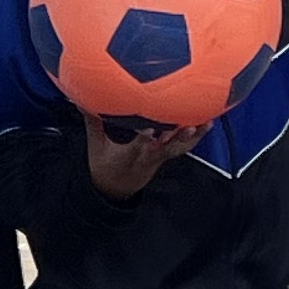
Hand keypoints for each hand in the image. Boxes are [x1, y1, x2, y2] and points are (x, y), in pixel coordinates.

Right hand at [83, 117, 204, 198]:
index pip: (136, 148)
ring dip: (193, 137)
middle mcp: (147, 158)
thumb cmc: (105, 167)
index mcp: (128, 157)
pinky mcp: (166, 156)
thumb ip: (93, 121)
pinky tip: (207, 123)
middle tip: (189, 125)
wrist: (116, 190)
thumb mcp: (95, 146)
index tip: (149, 128)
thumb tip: (81, 99)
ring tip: (206, 122)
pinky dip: (195, 136)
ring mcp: (159, 158)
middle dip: (176, 139)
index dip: (144, 139)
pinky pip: (183, 147)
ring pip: (178, 149)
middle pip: (164, 150)